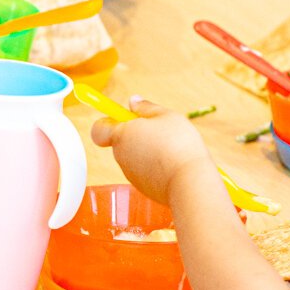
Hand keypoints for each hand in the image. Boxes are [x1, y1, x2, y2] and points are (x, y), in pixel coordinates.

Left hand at [91, 98, 214, 206]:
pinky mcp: (144, 188)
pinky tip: (174, 165)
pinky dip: (156, 168)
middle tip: (160, 131)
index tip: (126, 118)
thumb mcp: (166, 116)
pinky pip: (146, 173)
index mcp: (121, 136)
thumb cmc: (178, 144)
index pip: (99, 129)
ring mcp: (131, 175)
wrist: (190, 182)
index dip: (110, 121)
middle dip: (137, 135)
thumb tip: (132, 101)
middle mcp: (121, 156)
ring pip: (136, 157)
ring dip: (148, 151)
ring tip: (172, 149)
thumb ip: (146, 107)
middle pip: (122, 142)